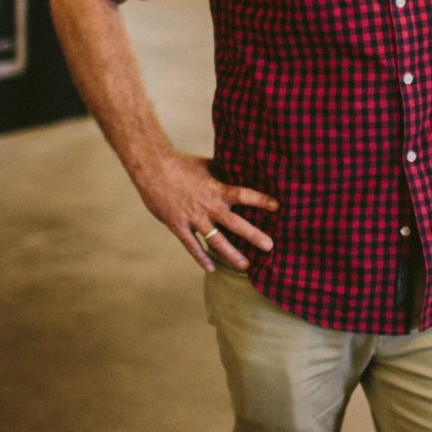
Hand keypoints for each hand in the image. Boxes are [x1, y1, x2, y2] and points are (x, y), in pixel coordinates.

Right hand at [128, 149, 279, 271]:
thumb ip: (223, 171)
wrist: (152, 168)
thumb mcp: (206, 164)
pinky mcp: (178, 226)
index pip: (244, 194)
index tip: (279, 207)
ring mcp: (193, 218)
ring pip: (216, 240)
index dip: (262, 200)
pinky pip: (192, 246)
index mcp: (216, 189)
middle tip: (270, 247)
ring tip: (246, 266)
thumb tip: (240, 167)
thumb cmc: (181, 163)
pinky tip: (212, 268)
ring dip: (232, 254)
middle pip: (235, 224)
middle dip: (254, 235)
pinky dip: (202, 257)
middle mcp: (208, 206)